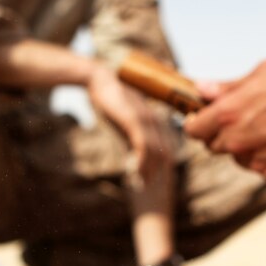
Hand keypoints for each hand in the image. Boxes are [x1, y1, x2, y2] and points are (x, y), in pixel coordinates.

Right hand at [87, 62, 172, 181]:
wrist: (99, 78)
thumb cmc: (110, 98)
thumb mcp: (123, 120)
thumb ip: (130, 136)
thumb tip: (131, 155)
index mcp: (155, 120)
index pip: (166, 148)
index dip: (161, 167)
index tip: (152, 180)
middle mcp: (155, 120)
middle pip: (164, 153)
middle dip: (157, 173)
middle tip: (146, 187)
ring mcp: (146, 120)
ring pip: (155, 151)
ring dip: (148, 170)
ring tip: (140, 184)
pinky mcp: (134, 120)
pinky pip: (143, 145)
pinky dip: (141, 161)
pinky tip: (135, 172)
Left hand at [184, 60, 265, 183]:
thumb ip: (230, 85)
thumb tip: (202, 89)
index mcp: (229, 114)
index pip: (193, 129)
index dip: (198, 121)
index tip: (205, 117)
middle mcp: (238, 142)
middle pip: (214, 145)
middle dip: (224, 132)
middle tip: (247, 117)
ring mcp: (257, 163)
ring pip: (240, 157)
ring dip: (248, 145)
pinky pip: (262, 168)